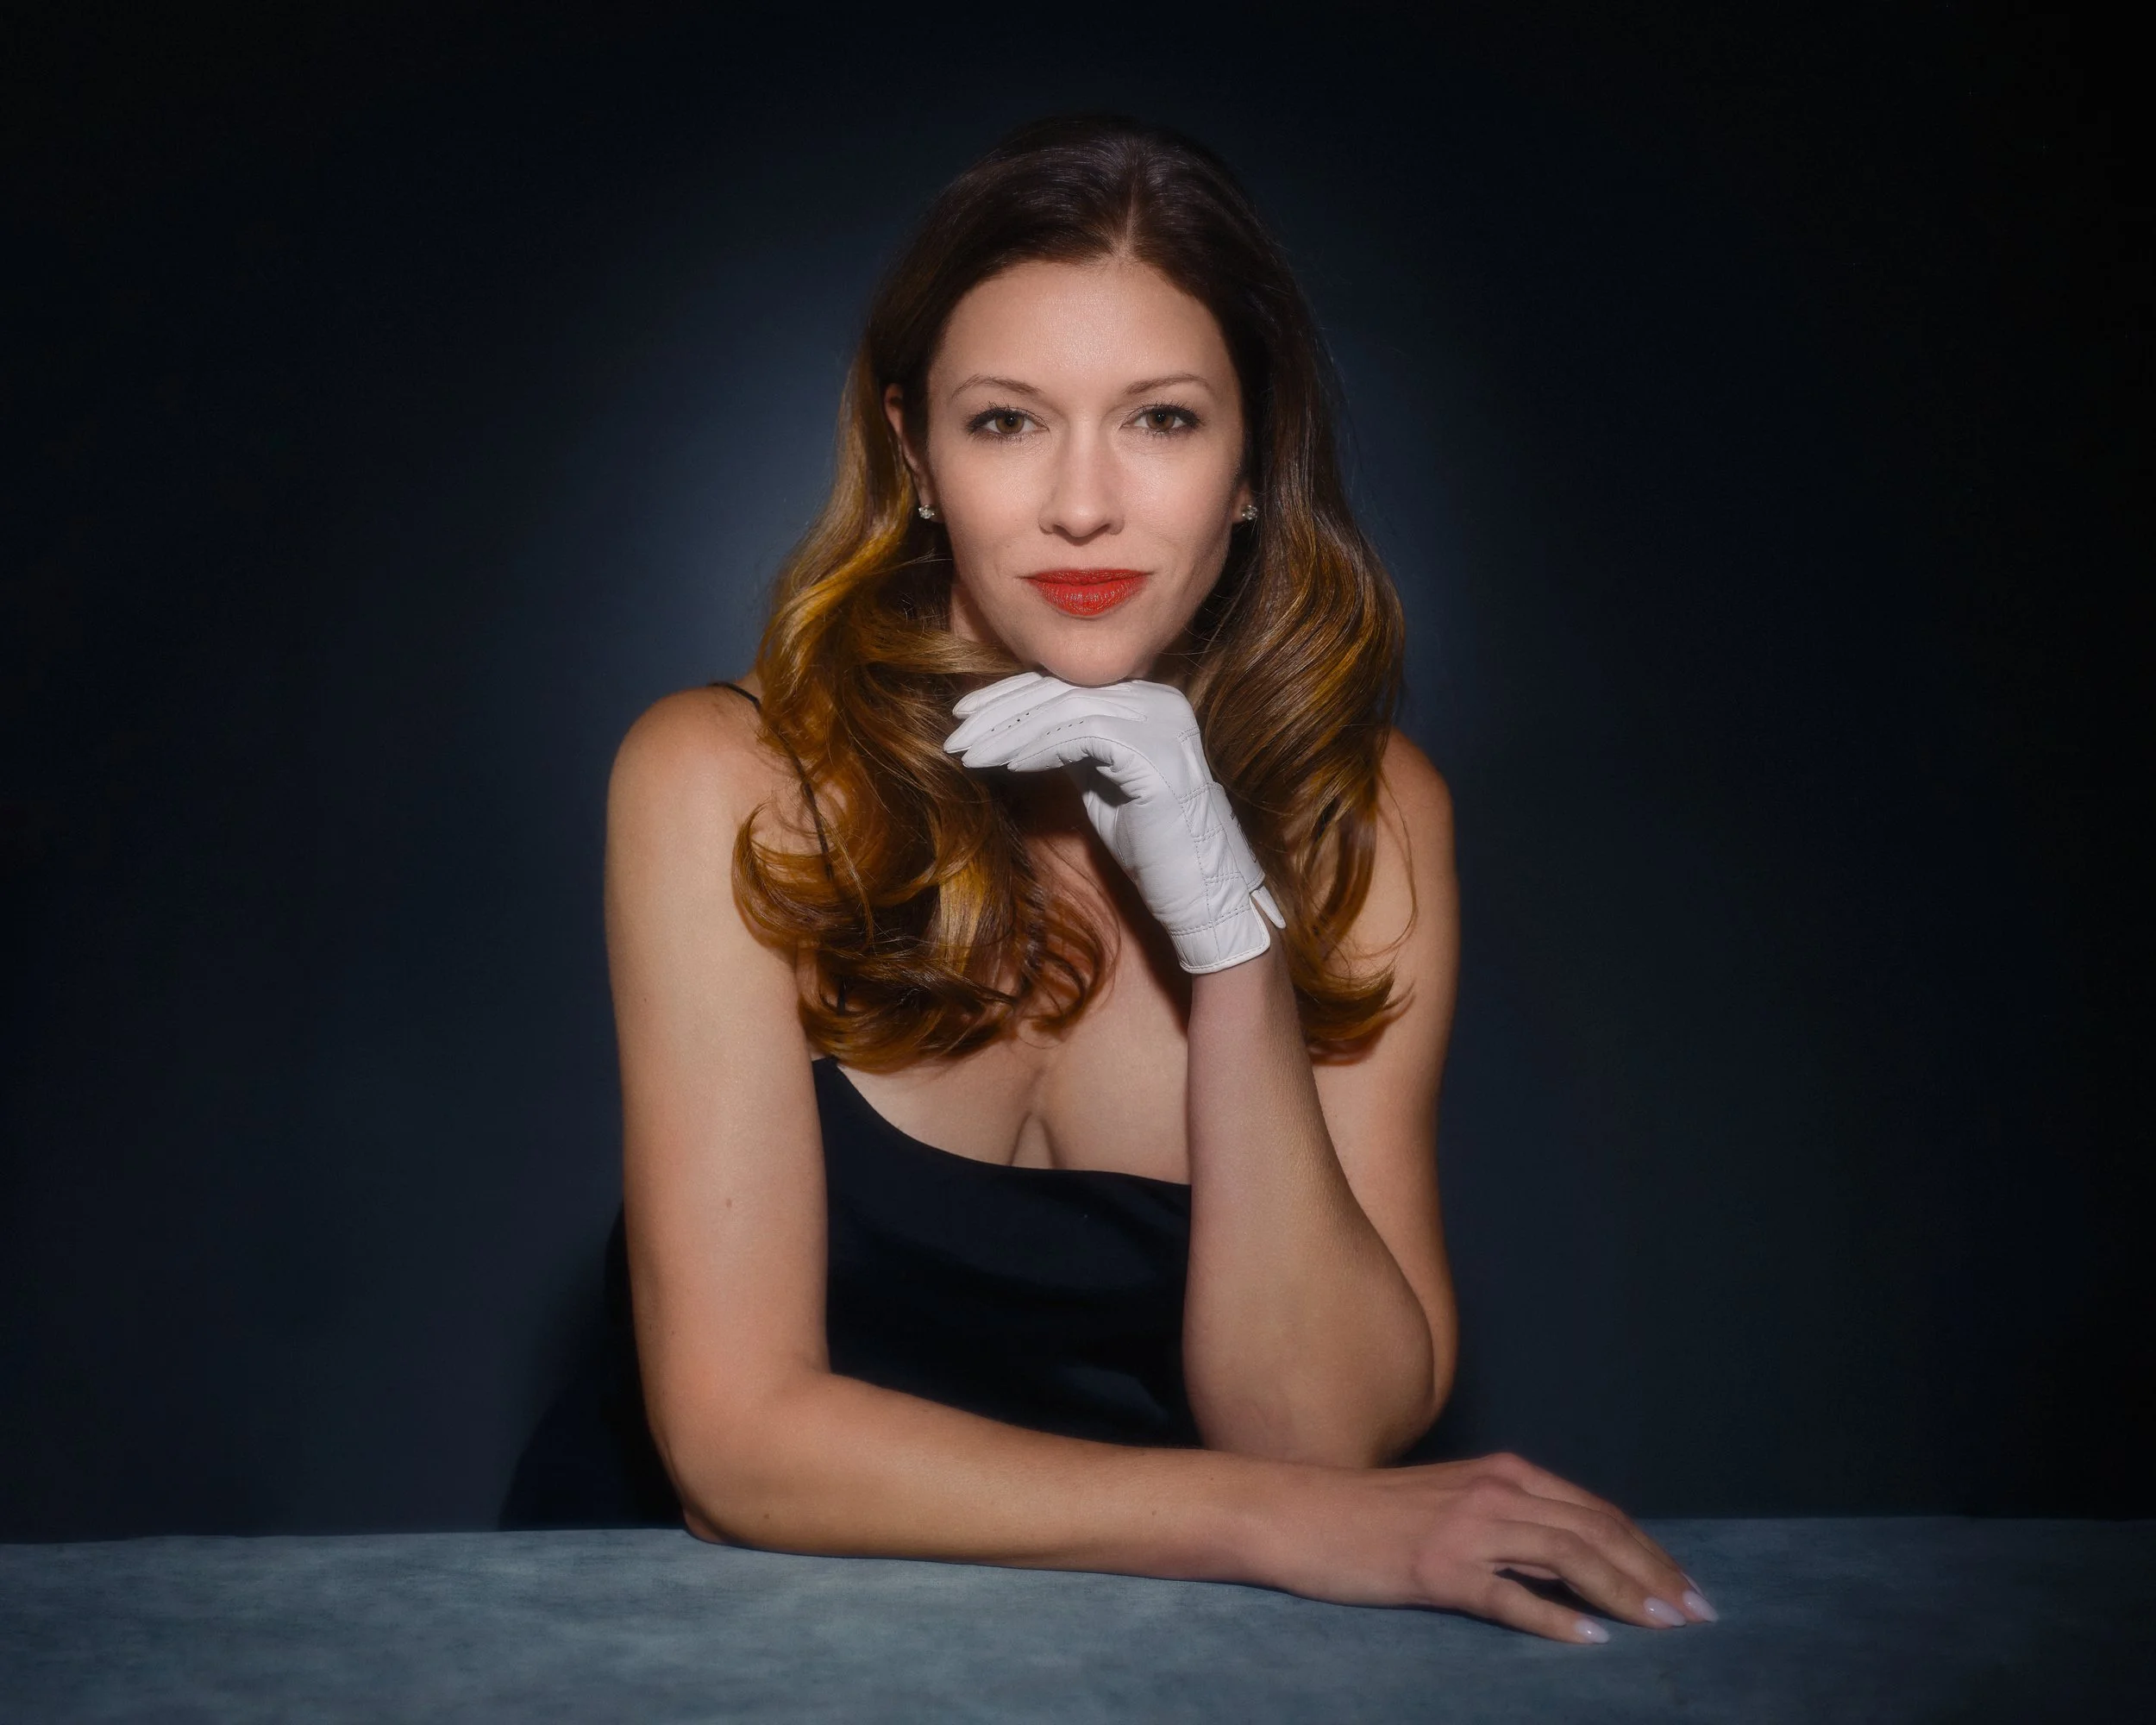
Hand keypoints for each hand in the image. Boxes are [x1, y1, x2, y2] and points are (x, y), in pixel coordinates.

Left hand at [943, 672, 1288, 973]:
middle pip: (1063, 688)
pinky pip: (1084, 734)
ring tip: (969, 752)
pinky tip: (1007, 763)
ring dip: (1010, 731)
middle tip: (956, 731)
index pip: (1068, 683)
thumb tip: (1018, 725)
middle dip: (1001, 709)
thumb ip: (1073, 743)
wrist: (1198, 890)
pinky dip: (1040, 747)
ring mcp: (1162, 722)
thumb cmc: (1148, 844)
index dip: (1011, 695)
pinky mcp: (1156, 752)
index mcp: (1148, 699)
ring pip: (1068, 707)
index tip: (965, 715)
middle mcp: (1159, 699)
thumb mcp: (1101, 780)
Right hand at [1264, 1451, 1717, 1640]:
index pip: (1595, 1512)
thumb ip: (1512, 1524)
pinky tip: (1589, 1639)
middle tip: (1699, 1613)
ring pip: (1567, 1556)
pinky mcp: (1438, 1568)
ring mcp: (1466, 1528)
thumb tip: (1575, 1567)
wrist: (1300, 1513)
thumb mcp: (1453, 1504)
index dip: (1648, 1550)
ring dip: (1625, 1592)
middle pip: (1595, 1531)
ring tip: (1665, 1625)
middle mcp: (1494, 1491)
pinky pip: (1509, 1595)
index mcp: (1503, 1474)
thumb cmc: (1372, 1516)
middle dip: (1655, 1573)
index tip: (1687, 1587)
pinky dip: (1555, 1616)